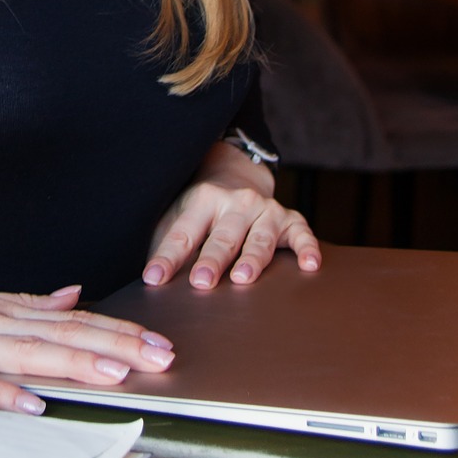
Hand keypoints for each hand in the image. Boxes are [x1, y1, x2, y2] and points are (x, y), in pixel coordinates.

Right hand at [0, 251, 175, 414]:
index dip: (116, 332)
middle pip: (58, 335)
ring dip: (72, 363)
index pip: (68, 322)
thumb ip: (21, 302)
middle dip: (113, 347)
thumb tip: (73, 295)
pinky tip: (31, 402)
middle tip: (161, 358)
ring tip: (116, 373)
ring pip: (23, 353)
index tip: (160, 343)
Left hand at [144, 140, 319, 292]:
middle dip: (212, 259)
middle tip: (202, 281)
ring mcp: (266, 210)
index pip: (183, 234)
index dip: (167, 258)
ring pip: (259, 238)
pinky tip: (309, 265)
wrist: (238, 176)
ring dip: (251, 258)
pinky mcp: (290, 219)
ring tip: (242, 278)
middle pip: (223, 236)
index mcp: (202, 201)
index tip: (154, 279)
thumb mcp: (179, 217)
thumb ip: (166, 245)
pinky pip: (301, 234)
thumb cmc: (202, 211)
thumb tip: (148, 281)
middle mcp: (236, 203)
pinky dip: (307, 248)